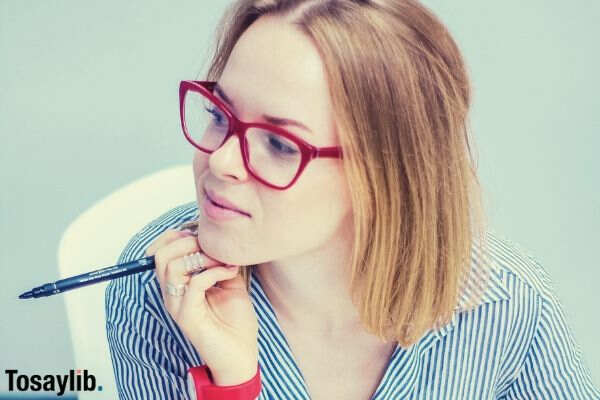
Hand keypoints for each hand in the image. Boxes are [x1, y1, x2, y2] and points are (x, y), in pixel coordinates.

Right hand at [145, 228, 258, 384]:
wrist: (241, 354)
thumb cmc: (235, 321)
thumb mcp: (229, 282)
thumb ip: (220, 261)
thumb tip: (221, 237)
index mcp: (178, 284)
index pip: (162, 250)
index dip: (180, 235)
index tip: (206, 235)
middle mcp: (172, 294)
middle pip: (162, 255)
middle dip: (189, 242)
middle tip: (215, 247)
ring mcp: (177, 305)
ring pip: (173, 266)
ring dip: (203, 256)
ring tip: (225, 261)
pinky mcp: (188, 316)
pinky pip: (195, 284)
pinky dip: (215, 271)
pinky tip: (231, 272)